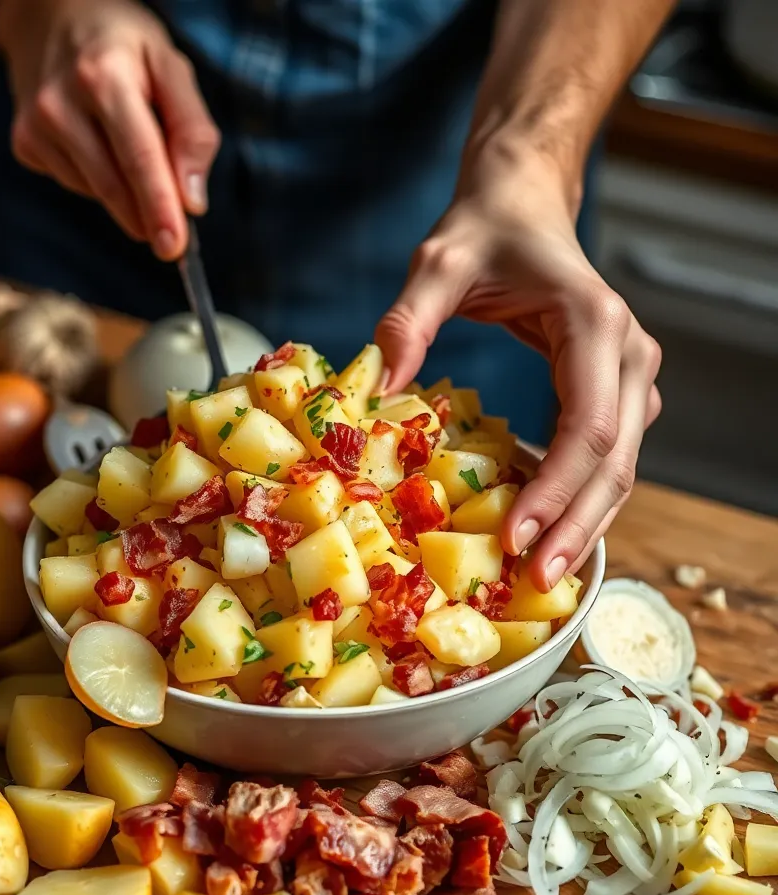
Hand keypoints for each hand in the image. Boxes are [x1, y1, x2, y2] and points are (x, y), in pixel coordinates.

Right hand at [0, 0, 219, 258]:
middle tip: (173, 241)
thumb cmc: (122, 44)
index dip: (158, 206)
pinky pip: (76, 185)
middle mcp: (60, 103)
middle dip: (148, 218)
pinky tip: (99, 148)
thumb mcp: (170, 67)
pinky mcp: (24, 144)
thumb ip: (192, 130)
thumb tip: (194, 200)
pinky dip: (98, 181)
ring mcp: (35, 126)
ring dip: (127, 195)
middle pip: (114, 185)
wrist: (51, 16)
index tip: (174, 246)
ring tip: (133, 156)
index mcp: (103, 76)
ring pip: (96, 192)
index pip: (138, 157)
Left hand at [375, 148, 660, 591]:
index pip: (589, 424)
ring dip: (584, 524)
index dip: (556, 488)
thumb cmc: (485, 231)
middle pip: (615, 460)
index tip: (516, 535)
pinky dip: (579, 501)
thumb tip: (375, 387)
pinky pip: (604, 458)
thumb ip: (409, 318)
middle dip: (575, 525)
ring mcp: (628, 376)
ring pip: (620, 468)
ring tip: (543, 576)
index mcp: (594, 323)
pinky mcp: (613, 391)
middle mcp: (628, 353)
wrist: (524, 205)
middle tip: (534, 580)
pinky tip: (548, 537)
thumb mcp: (438, 261)